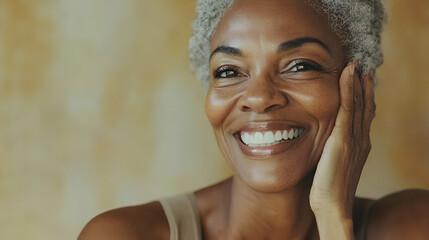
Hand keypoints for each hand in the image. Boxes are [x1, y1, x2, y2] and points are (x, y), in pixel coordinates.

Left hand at [309, 62, 375, 218]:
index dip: (363, 96)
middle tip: (361, 66)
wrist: (332, 206)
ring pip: (359, 103)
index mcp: (359, 145)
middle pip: (366, 105)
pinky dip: (349, 88)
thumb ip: (332, 150)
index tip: (360, 79)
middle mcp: (361, 139)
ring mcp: (354, 138)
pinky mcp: (343, 139)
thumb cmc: (328, 190)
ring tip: (356, 64)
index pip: (363, 114)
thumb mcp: (332, 165)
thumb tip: (324, 142)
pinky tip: (348, 73)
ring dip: (358, 81)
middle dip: (364, 85)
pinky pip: (348, 107)